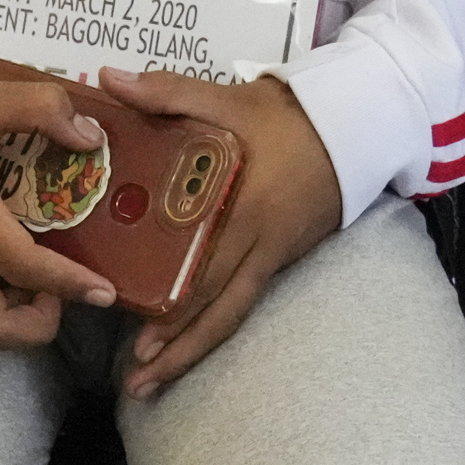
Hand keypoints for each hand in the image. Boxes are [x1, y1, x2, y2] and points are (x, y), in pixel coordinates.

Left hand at [106, 67, 344, 398]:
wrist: (357, 121)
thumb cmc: (287, 113)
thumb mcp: (225, 98)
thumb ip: (166, 91)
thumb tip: (106, 80)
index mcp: (245, 210)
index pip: (207, 274)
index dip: (176, 313)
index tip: (139, 341)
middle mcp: (262, 244)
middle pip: (219, 311)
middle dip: (178, 351)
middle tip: (137, 384)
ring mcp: (276, 255)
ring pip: (234, 314)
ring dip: (195, 350)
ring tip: (156, 380)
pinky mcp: (283, 255)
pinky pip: (246, 299)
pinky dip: (215, 324)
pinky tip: (187, 339)